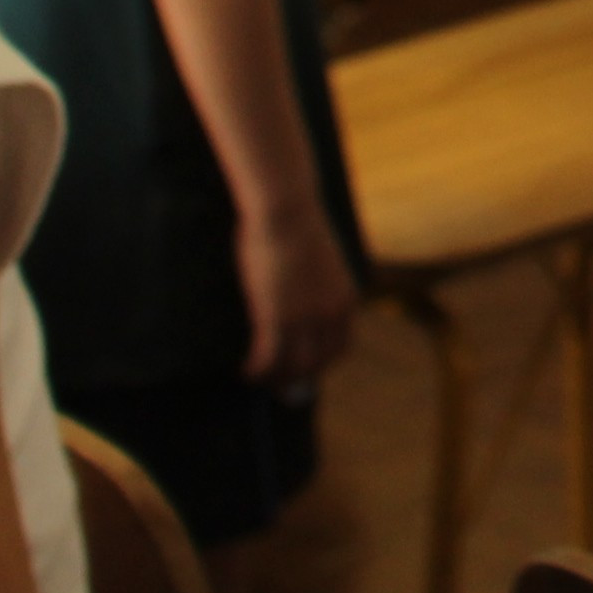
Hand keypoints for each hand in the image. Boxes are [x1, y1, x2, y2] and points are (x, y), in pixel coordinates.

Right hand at [240, 202, 360, 387]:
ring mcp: (306, 319)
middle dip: (297, 377)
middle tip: (276, 382)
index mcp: (346, 299)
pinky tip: (246, 370)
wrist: (286, 210)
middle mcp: (332, 314)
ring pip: (293, 366)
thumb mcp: (321, 259)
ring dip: (275, 378)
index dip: (321, 362)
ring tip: (257, 378)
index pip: (341, 346)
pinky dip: (257, 370)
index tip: (305, 367)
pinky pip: (268, 358)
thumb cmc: (297, 225)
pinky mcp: (277, 318)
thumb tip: (303, 294)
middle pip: (318, 363)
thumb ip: (320, 283)